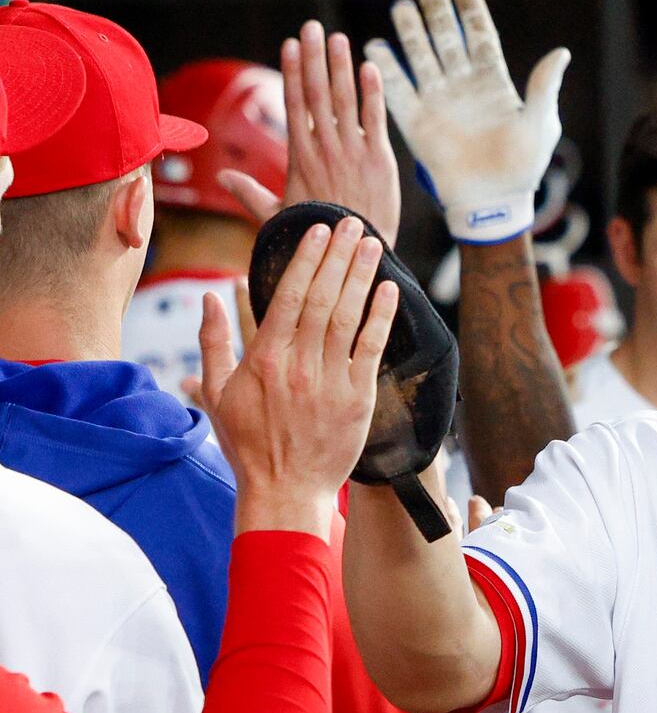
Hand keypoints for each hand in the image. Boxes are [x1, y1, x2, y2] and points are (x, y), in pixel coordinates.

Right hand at [196, 217, 398, 538]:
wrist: (284, 491)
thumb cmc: (248, 444)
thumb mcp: (215, 393)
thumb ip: (212, 342)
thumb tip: (211, 295)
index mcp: (263, 357)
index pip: (287, 294)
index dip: (306, 258)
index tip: (318, 230)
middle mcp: (298, 363)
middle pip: (322, 296)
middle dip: (337, 255)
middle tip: (350, 221)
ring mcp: (330, 380)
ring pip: (348, 316)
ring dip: (361, 275)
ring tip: (372, 242)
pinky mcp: (358, 398)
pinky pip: (371, 348)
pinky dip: (381, 316)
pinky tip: (389, 288)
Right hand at [222, 21, 401, 245]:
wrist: (353, 253)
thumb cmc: (313, 235)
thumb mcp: (276, 215)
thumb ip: (250, 193)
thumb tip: (223, 176)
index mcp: (299, 156)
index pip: (294, 104)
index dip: (292, 71)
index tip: (291, 45)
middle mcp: (324, 148)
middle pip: (316, 93)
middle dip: (314, 57)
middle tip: (312, 26)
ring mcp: (353, 152)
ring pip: (344, 100)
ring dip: (341, 66)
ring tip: (338, 38)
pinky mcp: (380, 160)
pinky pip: (375, 119)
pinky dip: (373, 92)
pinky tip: (370, 67)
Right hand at [367, 0, 568, 244]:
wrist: (494, 202)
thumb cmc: (523, 167)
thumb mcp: (541, 125)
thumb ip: (545, 88)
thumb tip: (562, 52)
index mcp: (494, 83)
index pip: (480, 37)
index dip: (470, 12)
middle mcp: (463, 87)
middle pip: (446, 40)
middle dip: (436, 13)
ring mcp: (439, 102)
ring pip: (421, 57)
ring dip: (411, 32)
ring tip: (401, 8)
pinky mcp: (417, 122)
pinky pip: (397, 90)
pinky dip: (386, 70)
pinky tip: (375, 47)